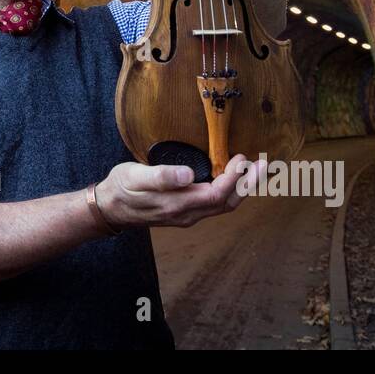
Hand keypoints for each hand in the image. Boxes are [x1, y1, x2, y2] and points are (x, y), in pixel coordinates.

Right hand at [95, 154, 265, 229]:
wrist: (109, 208)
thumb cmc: (122, 188)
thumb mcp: (135, 176)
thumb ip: (162, 176)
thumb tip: (188, 174)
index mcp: (179, 204)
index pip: (218, 193)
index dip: (234, 177)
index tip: (242, 157)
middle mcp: (188, 214)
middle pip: (228, 202)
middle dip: (248, 184)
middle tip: (264, 165)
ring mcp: (187, 216)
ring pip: (223, 205)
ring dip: (242, 188)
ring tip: (254, 170)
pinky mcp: (185, 213)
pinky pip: (215, 204)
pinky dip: (229, 191)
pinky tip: (231, 179)